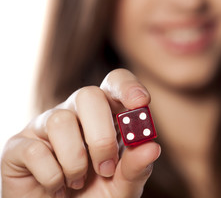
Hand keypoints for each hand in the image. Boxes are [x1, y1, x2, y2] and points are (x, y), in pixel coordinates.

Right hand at [1, 69, 160, 197]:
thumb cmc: (95, 197)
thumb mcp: (122, 186)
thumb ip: (136, 168)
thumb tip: (152, 147)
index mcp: (105, 115)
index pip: (115, 83)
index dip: (128, 87)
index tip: (141, 103)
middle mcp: (75, 113)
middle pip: (88, 95)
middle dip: (101, 136)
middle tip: (106, 167)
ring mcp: (45, 126)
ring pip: (60, 120)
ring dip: (75, 161)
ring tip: (78, 183)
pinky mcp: (19, 145)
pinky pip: (35, 150)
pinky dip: (52, 176)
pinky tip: (56, 188)